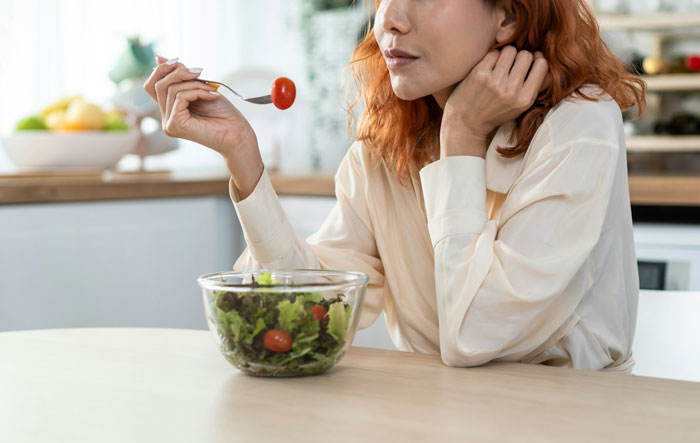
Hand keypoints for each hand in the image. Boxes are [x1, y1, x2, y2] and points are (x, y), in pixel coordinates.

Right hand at [143, 56, 263, 198]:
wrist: (238, 134)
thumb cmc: (224, 114)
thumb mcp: (200, 88)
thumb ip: (181, 77)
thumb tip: (158, 58)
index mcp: (171, 110)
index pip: (152, 85)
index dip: (161, 70)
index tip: (179, 61)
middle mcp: (167, 118)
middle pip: (158, 84)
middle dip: (178, 73)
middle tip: (199, 71)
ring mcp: (169, 123)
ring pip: (170, 89)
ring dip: (194, 83)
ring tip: (211, 89)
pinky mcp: (175, 124)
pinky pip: (180, 97)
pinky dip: (197, 91)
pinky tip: (212, 96)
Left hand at [440, 46, 548, 157]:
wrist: (465, 124)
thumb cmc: (494, 113)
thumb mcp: (519, 107)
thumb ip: (532, 86)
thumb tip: (541, 58)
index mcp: (525, 99)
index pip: (542, 65)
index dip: (536, 59)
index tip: (529, 61)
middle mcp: (511, 90)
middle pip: (526, 55)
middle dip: (520, 57)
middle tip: (511, 65)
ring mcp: (495, 81)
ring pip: (510, 50)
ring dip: (505, 54)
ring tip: (500, 65)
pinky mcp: (479, 74)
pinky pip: (493, 52)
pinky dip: (491, 57)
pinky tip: (488, 67)